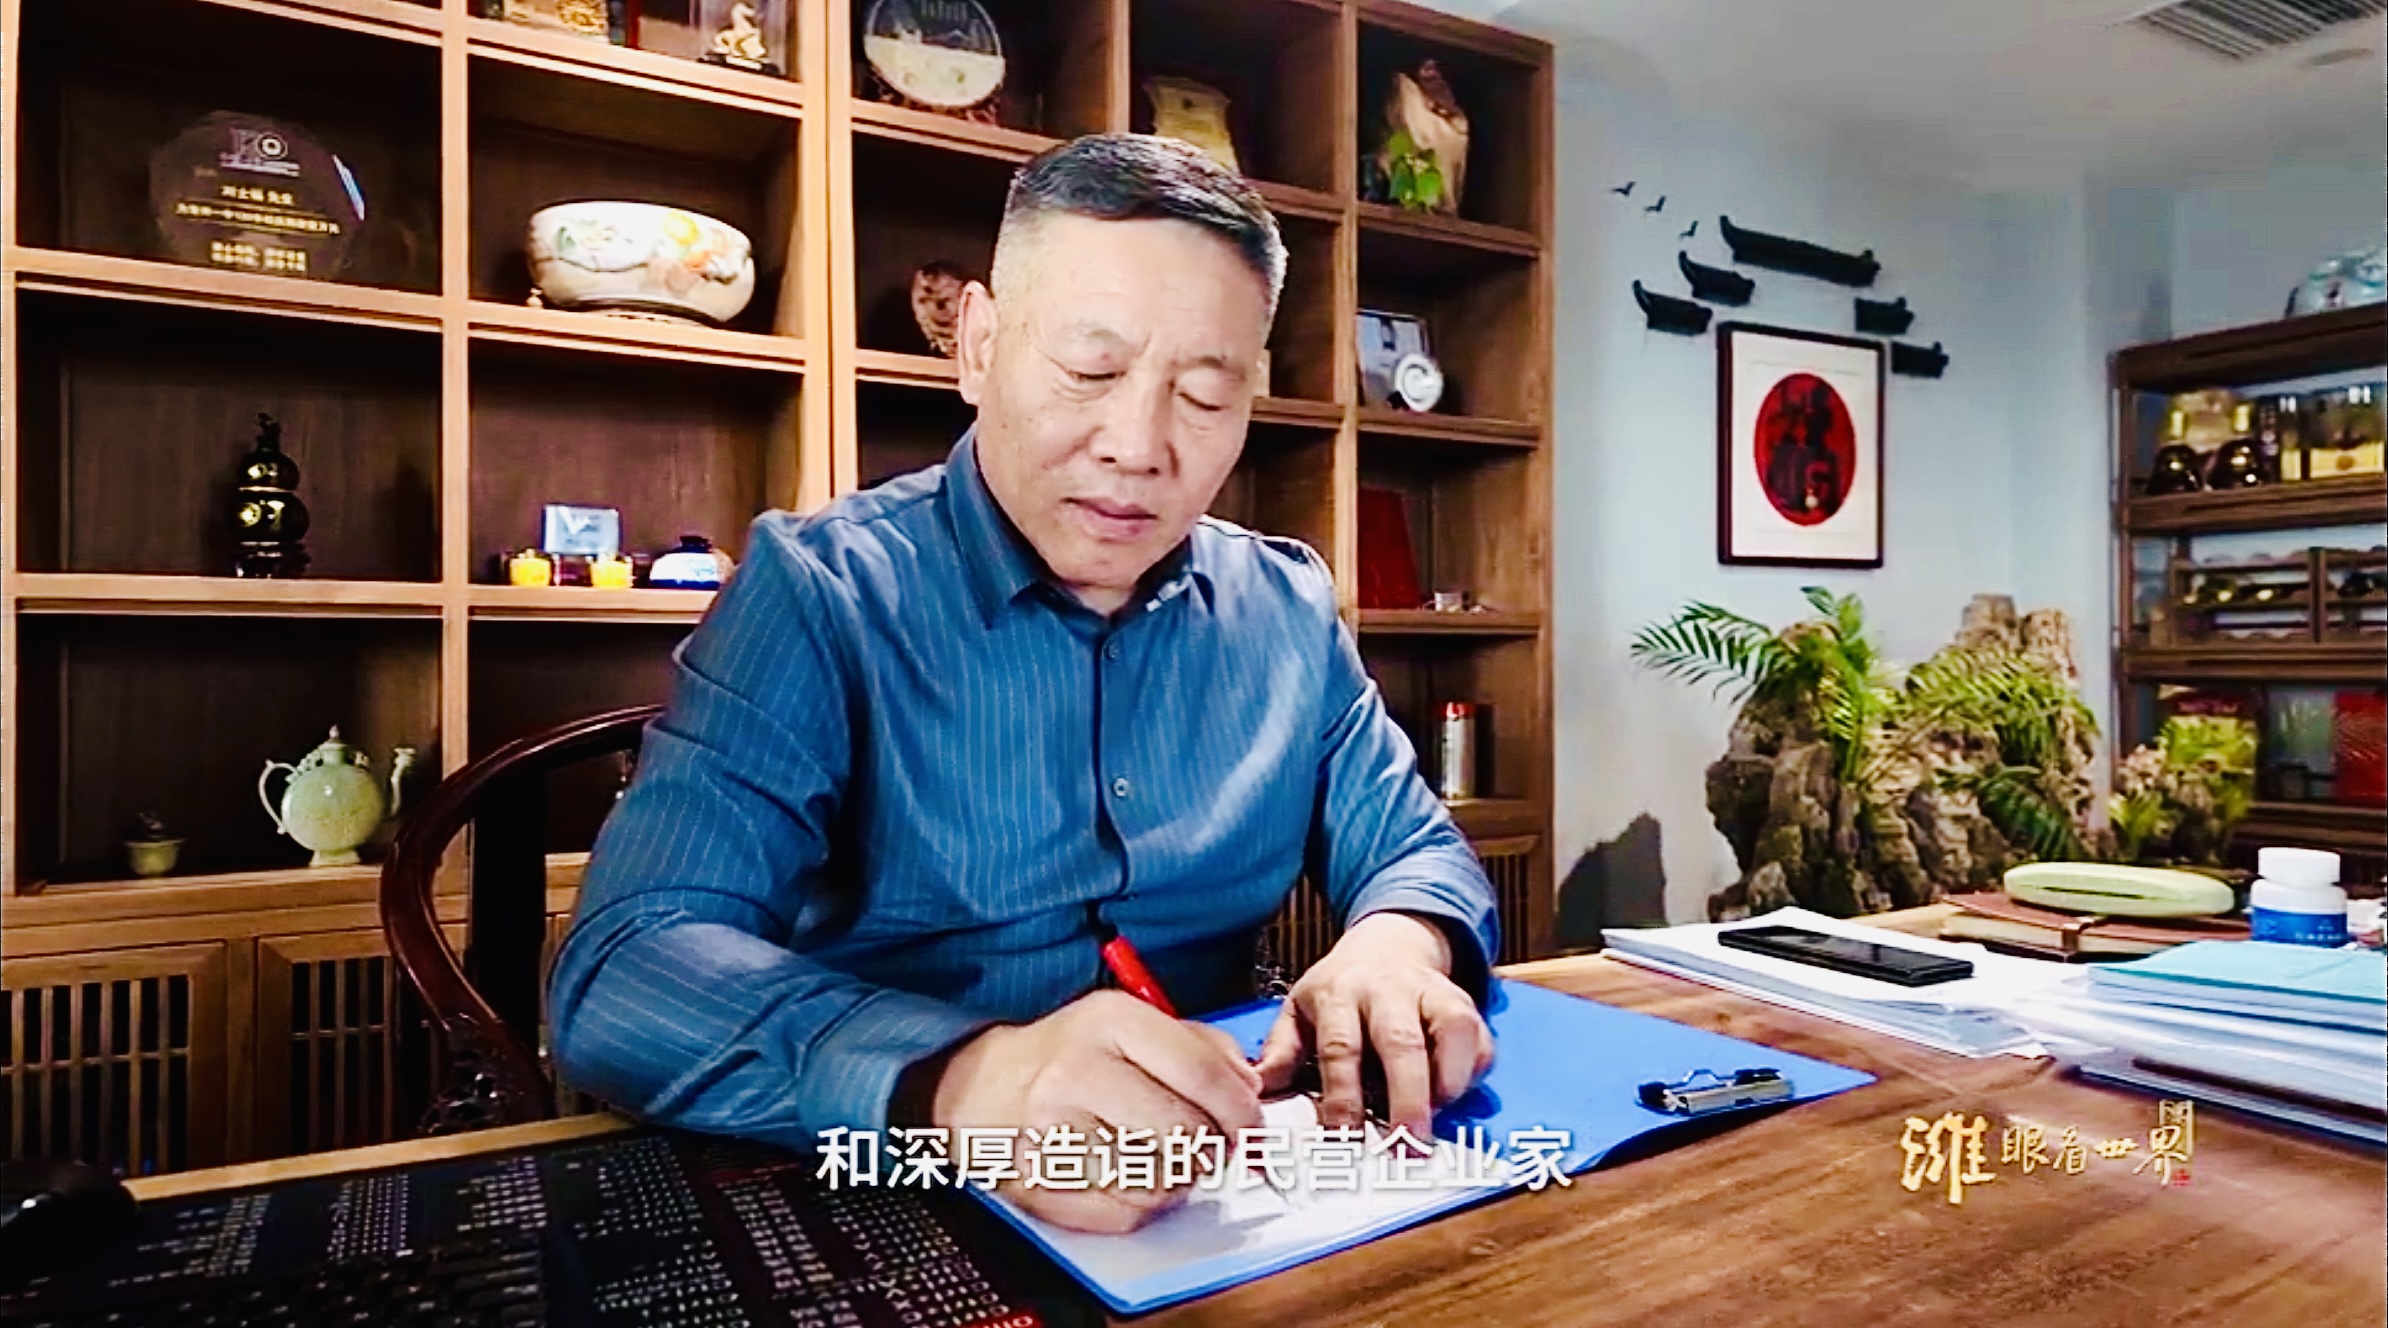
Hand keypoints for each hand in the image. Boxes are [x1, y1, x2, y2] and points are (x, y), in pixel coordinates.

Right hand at [929, 990, 1263, 1233]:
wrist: (978, 1086)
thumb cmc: (1065, 1056)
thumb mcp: (1129, 1023)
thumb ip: (1199, 1046)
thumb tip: (1248, 1090)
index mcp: (1110, 1022)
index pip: (1204, 1076)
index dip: (1243, 1113)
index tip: (1251, 1129)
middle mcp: (1078, 1072)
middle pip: (1186, 1135)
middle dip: (1211, 1149)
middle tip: (1206, 1146)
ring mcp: (1052, 1132)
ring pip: (1159, 1181)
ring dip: (1177, 1180)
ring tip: (1161, 1159)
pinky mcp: (1038, 1184)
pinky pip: (1123, 1215)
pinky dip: (1141, 1205)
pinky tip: (1130, 1179)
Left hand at [1252, 912, 1492, 1138]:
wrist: (1388, 943)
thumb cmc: (1339, 991)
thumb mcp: (1299, 1010)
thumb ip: (1281, 1051)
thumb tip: (1260, 1091)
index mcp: (1338, 994)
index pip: (1341, 1048)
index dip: (1343, 1096)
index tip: (1344, 1138)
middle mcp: (1388, 990)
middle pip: (1402, 1043)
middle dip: (1407, 1099)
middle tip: (1407, 1147)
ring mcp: (1432, 993)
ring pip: (1453, 1031)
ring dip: (1449, 1081)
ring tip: (1437, 1124)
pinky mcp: (1465, 1002)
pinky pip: (1480, 1040)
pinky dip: (1472, 1074)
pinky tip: (1452, 1098)